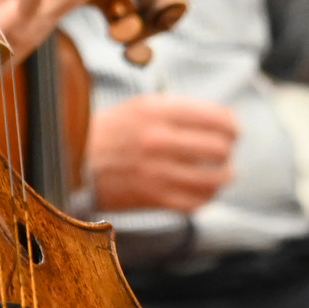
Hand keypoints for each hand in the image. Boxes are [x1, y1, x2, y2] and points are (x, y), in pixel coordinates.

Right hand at [85, 96, 237, 213]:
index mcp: (157, 112)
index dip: (232, 125)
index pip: (216, 118)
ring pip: (212, 179)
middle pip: (219, 148)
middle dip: (228, 149)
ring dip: (224, 176)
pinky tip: (206, 189)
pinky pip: (195, 202)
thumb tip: (220, 120)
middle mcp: (158, 141)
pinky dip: (207, 196)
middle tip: (227, 150)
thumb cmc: (112, 130)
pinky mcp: (152, 198)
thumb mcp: (141, 105)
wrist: (75, 160)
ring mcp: (156, 172)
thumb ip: (179, 109)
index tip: (233, 129)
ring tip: (224, 172)